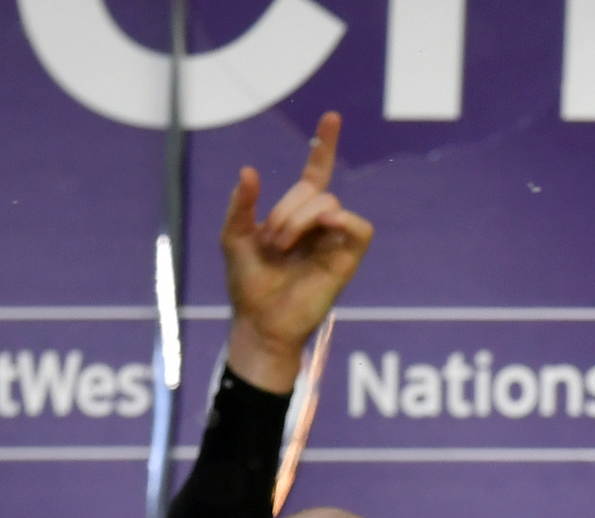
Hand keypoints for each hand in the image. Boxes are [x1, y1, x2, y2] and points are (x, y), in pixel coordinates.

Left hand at [221, 111, 372, 391]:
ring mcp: (334, 241)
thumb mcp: (234, 238)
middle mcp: (318, 225)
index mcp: (295, 215)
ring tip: (284, 245)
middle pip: (314, 190)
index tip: (331, 117)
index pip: (316, 172)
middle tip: (272, 240)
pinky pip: (360, 227)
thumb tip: (250, 171)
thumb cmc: (248, 285)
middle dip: (287, 208)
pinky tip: (323, 226)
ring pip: (330, 203)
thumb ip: (241, 205)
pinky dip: (342, 220)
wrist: (259, 323)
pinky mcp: (347, 260)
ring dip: (301, 218)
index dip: (324, 145)